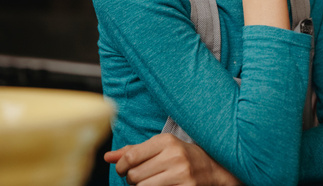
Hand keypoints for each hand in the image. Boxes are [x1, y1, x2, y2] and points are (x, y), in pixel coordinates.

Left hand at [105, 133, 241, 185]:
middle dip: (132, 180)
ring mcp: (181, 173)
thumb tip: (108, 157)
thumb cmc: (183, 157)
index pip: (130, 156)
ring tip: (152, 183)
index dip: (121, 166)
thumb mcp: (161, 148)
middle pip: (134, 176)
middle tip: (142, 177)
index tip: (123, 169)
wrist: (214, 169)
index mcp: (167, 141)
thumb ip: (134, 151)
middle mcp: (175, 155)